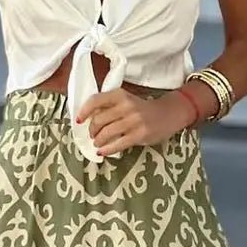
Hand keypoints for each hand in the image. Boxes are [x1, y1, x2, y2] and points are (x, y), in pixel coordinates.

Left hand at [74, 90, 192, 156]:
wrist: (168, 114)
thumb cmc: (142, 109)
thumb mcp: (126, 101)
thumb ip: (110, 106)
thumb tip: (88, 119)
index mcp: (120, 95)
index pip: (95, 100)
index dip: (83, 111)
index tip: (78, 120)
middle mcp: (126, 106)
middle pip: (99, 120)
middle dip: (92, 130)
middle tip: (93, 135)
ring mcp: (133, 121)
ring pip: (106, 133)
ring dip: (98, 141)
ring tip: (98, 143)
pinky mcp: (139, 135)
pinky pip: (117, 144)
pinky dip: (106, 150)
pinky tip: (102, 152)